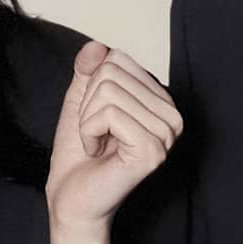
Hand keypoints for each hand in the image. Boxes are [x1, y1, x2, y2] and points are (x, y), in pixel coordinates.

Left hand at [43, 40, 182, 243]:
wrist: (71, 198)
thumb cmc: (79, 153)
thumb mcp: (80, 101)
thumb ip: (89, 70)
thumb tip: (97, 46)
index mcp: (160, 100)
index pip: (117, 59)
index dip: (92, 87)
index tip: (97, 119)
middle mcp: (171, 115)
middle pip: (112, 72)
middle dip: (88, 104)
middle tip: (96, 135)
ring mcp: (166, 134)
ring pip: (109, 91)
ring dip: (88, 120)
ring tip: (98, 145)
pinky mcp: (152, 150)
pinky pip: (110, 114)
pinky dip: (90, 132)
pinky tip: (99, 153)